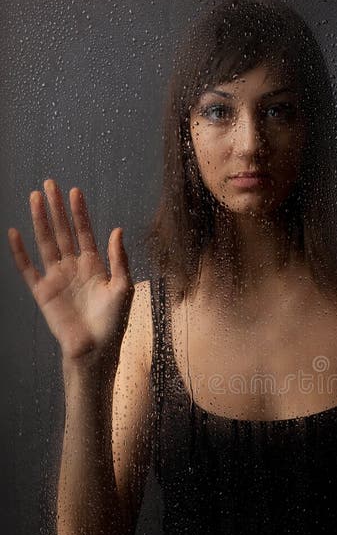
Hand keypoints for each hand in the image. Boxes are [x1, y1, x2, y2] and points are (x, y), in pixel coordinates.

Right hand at [7, 179, 133, 369]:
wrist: (95, 350)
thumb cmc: (114, 323)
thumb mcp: (123, 288)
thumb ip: (119, 259)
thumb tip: (117, 230)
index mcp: (94, 266)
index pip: (84, 232)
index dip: (79, 213)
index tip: (74, 191)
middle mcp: (74, 268)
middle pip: (62, 232)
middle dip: (56, 208)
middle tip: (49, 184)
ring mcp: (57, 278)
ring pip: (45, 243)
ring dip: (40, 221)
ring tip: (34, 198)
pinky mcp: (42, 292)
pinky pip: (28, 268)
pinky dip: (20, 252)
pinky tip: (14, 233)